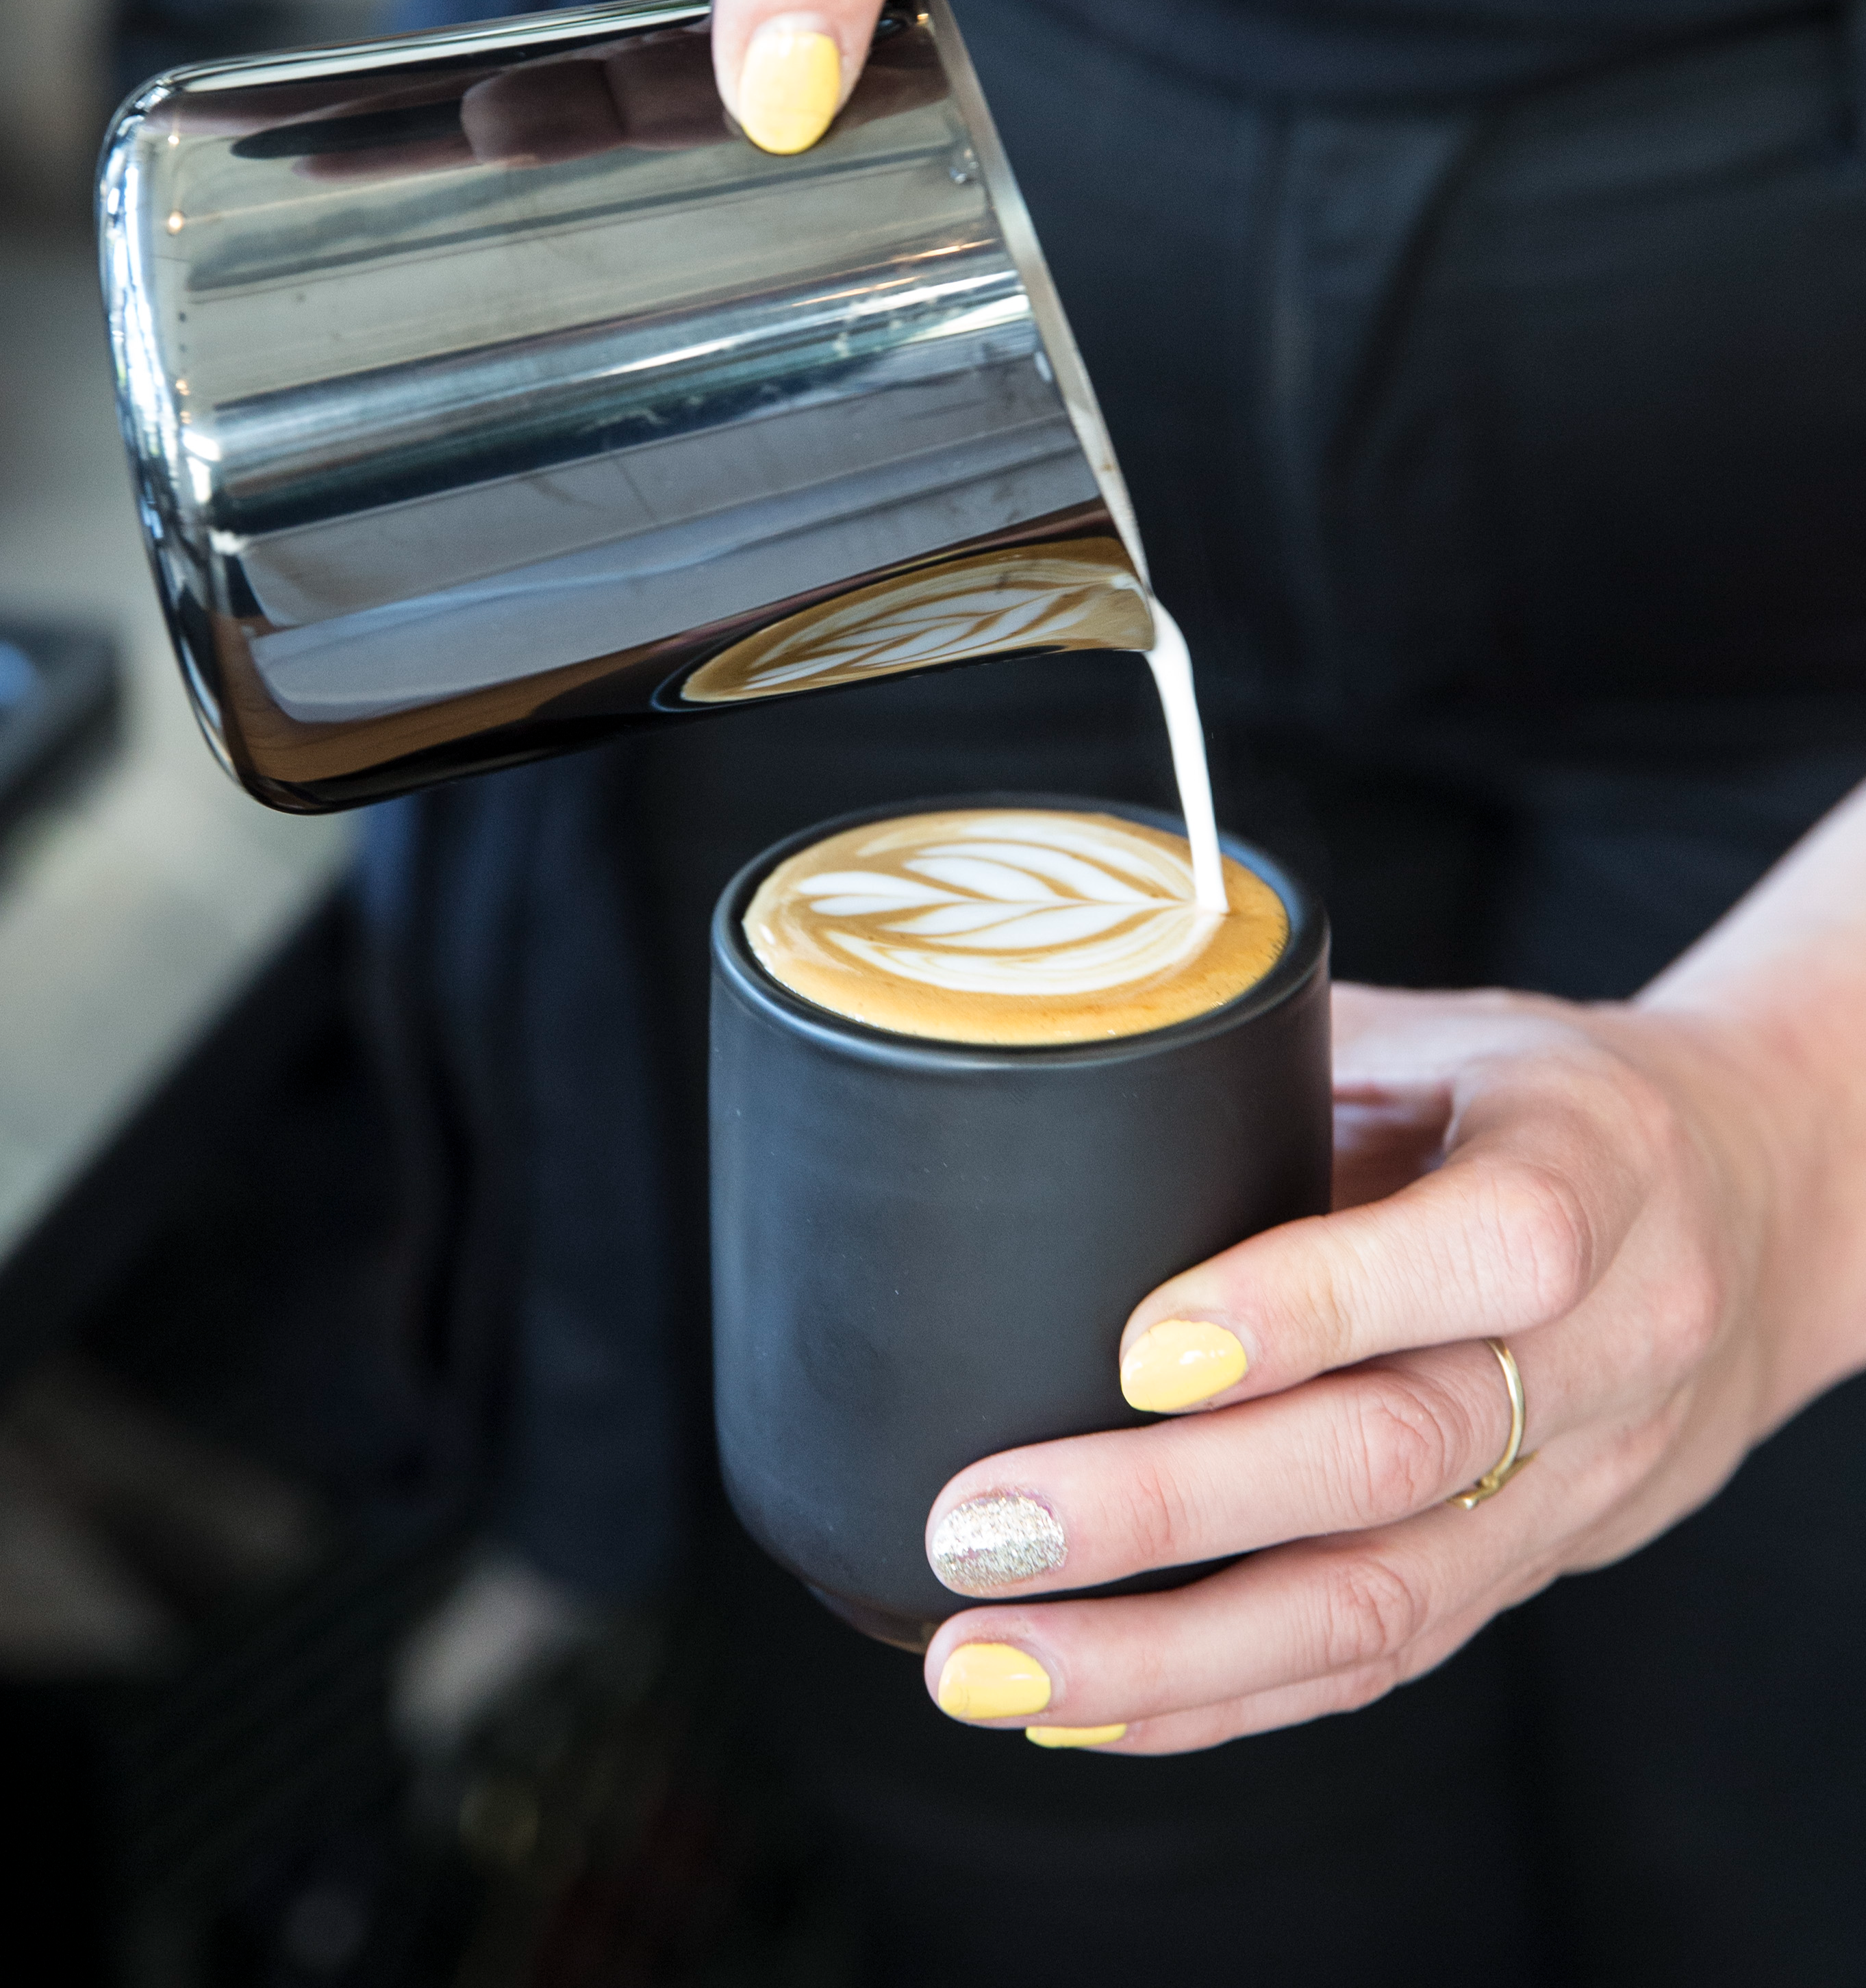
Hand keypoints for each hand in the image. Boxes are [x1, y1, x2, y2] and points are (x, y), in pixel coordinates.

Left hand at [919, 961, 1860, 1751]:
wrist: (1750, 1205)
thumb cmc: (1536, 1092)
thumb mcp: (1443, 1028)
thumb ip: (1276, 1054)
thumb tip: (1046, 1048)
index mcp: (1595, 1164)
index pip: (1493, 1247)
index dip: (1317, 1302)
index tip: (1138, 1347)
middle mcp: (1612, 1344)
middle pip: (1401, 1453)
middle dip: (1171, 1505)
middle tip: (986, 1520)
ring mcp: (1580, 1483)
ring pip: (1383, 1600)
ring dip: (1166, 1652)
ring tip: (987, 1658)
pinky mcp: (1532, 1571)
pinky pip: (1382, 1659)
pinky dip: (1221, 1698)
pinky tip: (1079, 1708)